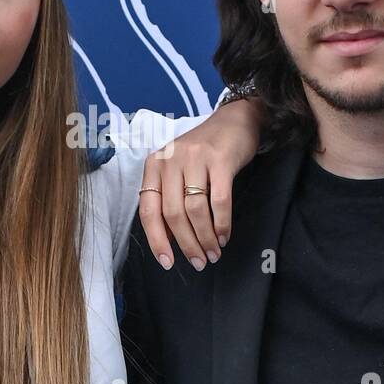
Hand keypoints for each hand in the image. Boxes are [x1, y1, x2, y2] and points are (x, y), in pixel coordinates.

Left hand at [138, 97, 262, 270]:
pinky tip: (224, 235)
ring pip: (195, 210)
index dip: (156, 240)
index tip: (167, 262)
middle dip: (186, 244)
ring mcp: (195, 158)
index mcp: (154, 165)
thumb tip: (166, 240)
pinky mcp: (220, 160)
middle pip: (172, 214)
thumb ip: (168, 199)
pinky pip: (219, 201)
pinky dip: (222, 223)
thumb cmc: (204, 151)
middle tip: (199, 262)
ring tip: (213, 253)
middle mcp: (170, 160)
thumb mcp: (178, 169)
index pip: (148, 209)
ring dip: (205, 238)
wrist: (234, 121)